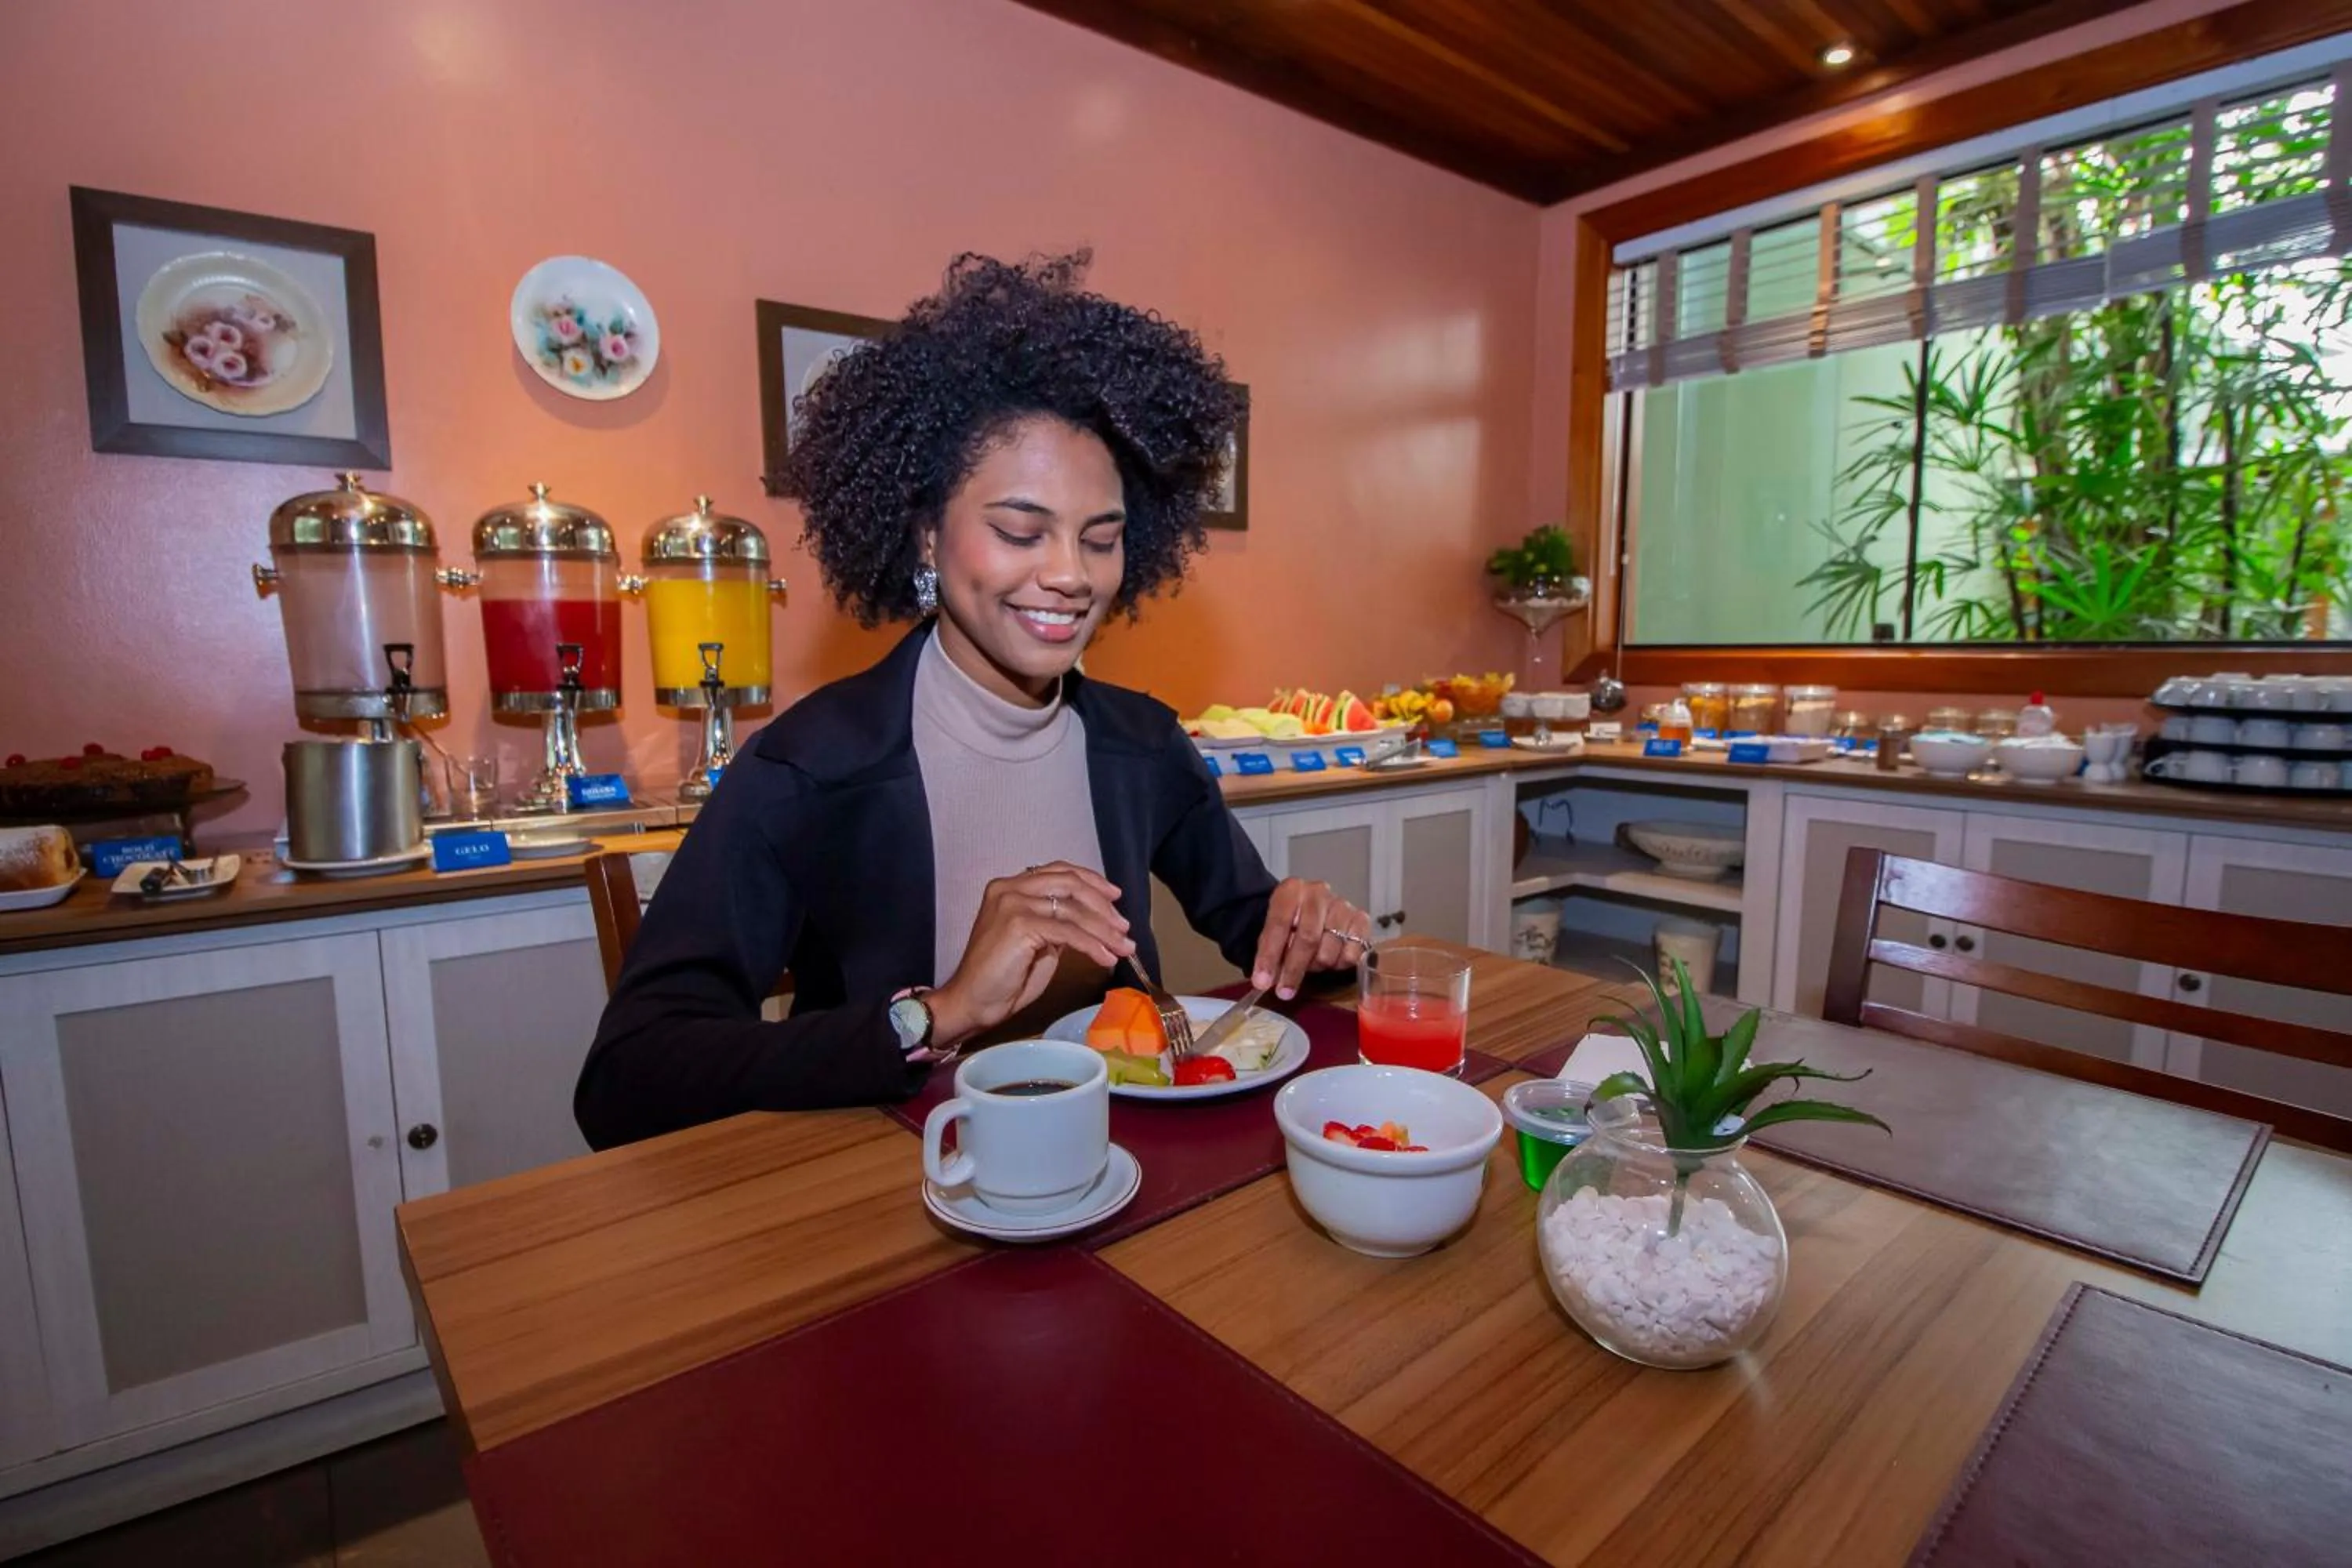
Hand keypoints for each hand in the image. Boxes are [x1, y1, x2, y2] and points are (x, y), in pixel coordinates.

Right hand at [929, 862, 1134, 1045]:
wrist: (972, 1002)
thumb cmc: (1003, 978)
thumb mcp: (1037, 941)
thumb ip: (1057, 923)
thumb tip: (1092, 920)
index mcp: (1011, 886)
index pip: (1059, 872)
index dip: (1091, 881)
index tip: (1115, 897)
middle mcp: (1010, 888)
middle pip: (1070, 884)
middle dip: (1103, 906)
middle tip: (1124, 927)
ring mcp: (1013, 903)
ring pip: (1073, 910)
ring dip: (1104, 930)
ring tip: (1124, 947)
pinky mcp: (1019, 925)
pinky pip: (1067, 932)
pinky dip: (1092, 944)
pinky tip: (1106, 957)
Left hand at [1250, 878, 1371, 1001]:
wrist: (1311, 909)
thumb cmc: (1290, 922)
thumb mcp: (1273, 930)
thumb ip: (1270, 952)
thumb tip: (1265, 981)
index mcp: (1291, 891)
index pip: (1279, 925)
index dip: (1269, 956)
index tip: (1262, 981)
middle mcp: (1318, 893)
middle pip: (1308, 938)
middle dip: (1294, 969)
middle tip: (1284, 991)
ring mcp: (1342, 905)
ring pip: (1329, 951)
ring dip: (1317, 966)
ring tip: (1310, 962)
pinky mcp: (1360, 919)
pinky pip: (1351, 955)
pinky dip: (1339, 964)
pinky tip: (1331, 957)